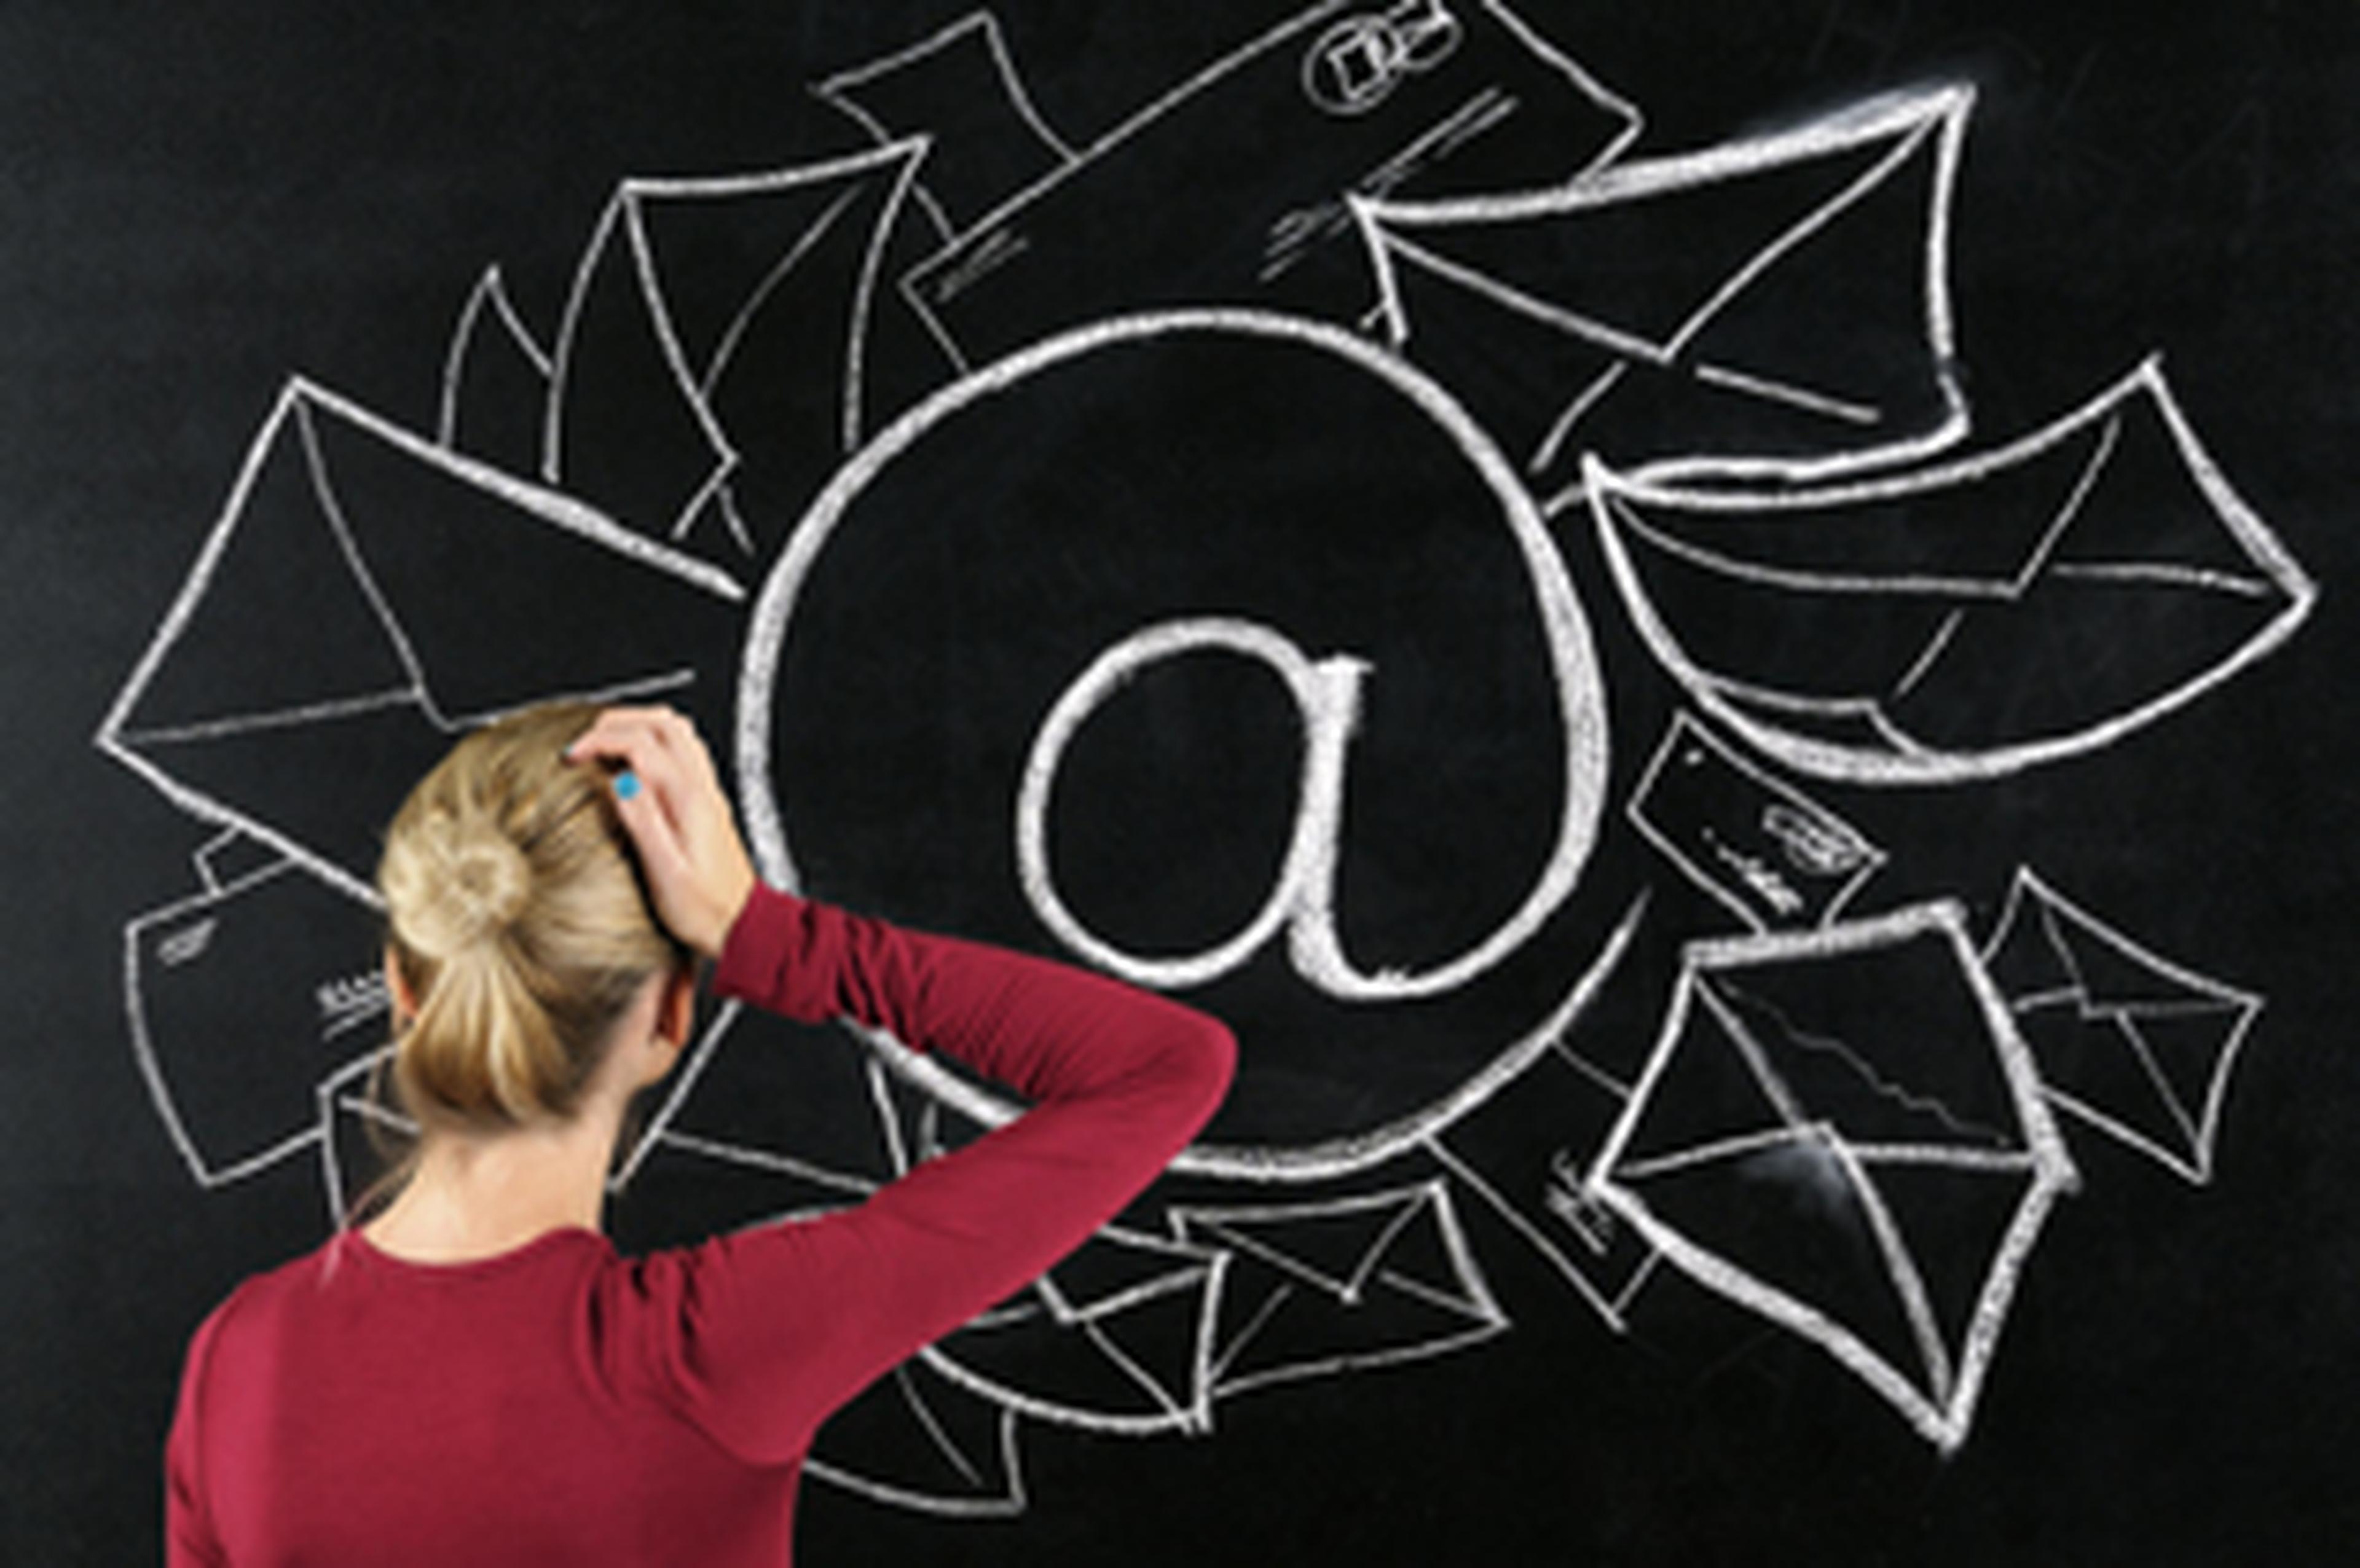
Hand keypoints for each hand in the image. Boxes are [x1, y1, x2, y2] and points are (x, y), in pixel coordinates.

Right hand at [566, 706, 757, 959]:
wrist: (741, 925)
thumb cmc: (704, 908)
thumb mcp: (664, 870)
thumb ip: (642, 821)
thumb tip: (621, 782)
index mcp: (688, 799)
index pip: (640, 742)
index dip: (600, 739)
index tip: (573, 754)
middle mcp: (701, 789)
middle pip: (663, 723)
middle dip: (617, 721)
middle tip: (585, 741)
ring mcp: (707, 793)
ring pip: (677, 732)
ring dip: (638, 726)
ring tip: (605, 744)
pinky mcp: (707, 804)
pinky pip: (683, 752)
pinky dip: (653, 742)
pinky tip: (635, 765)